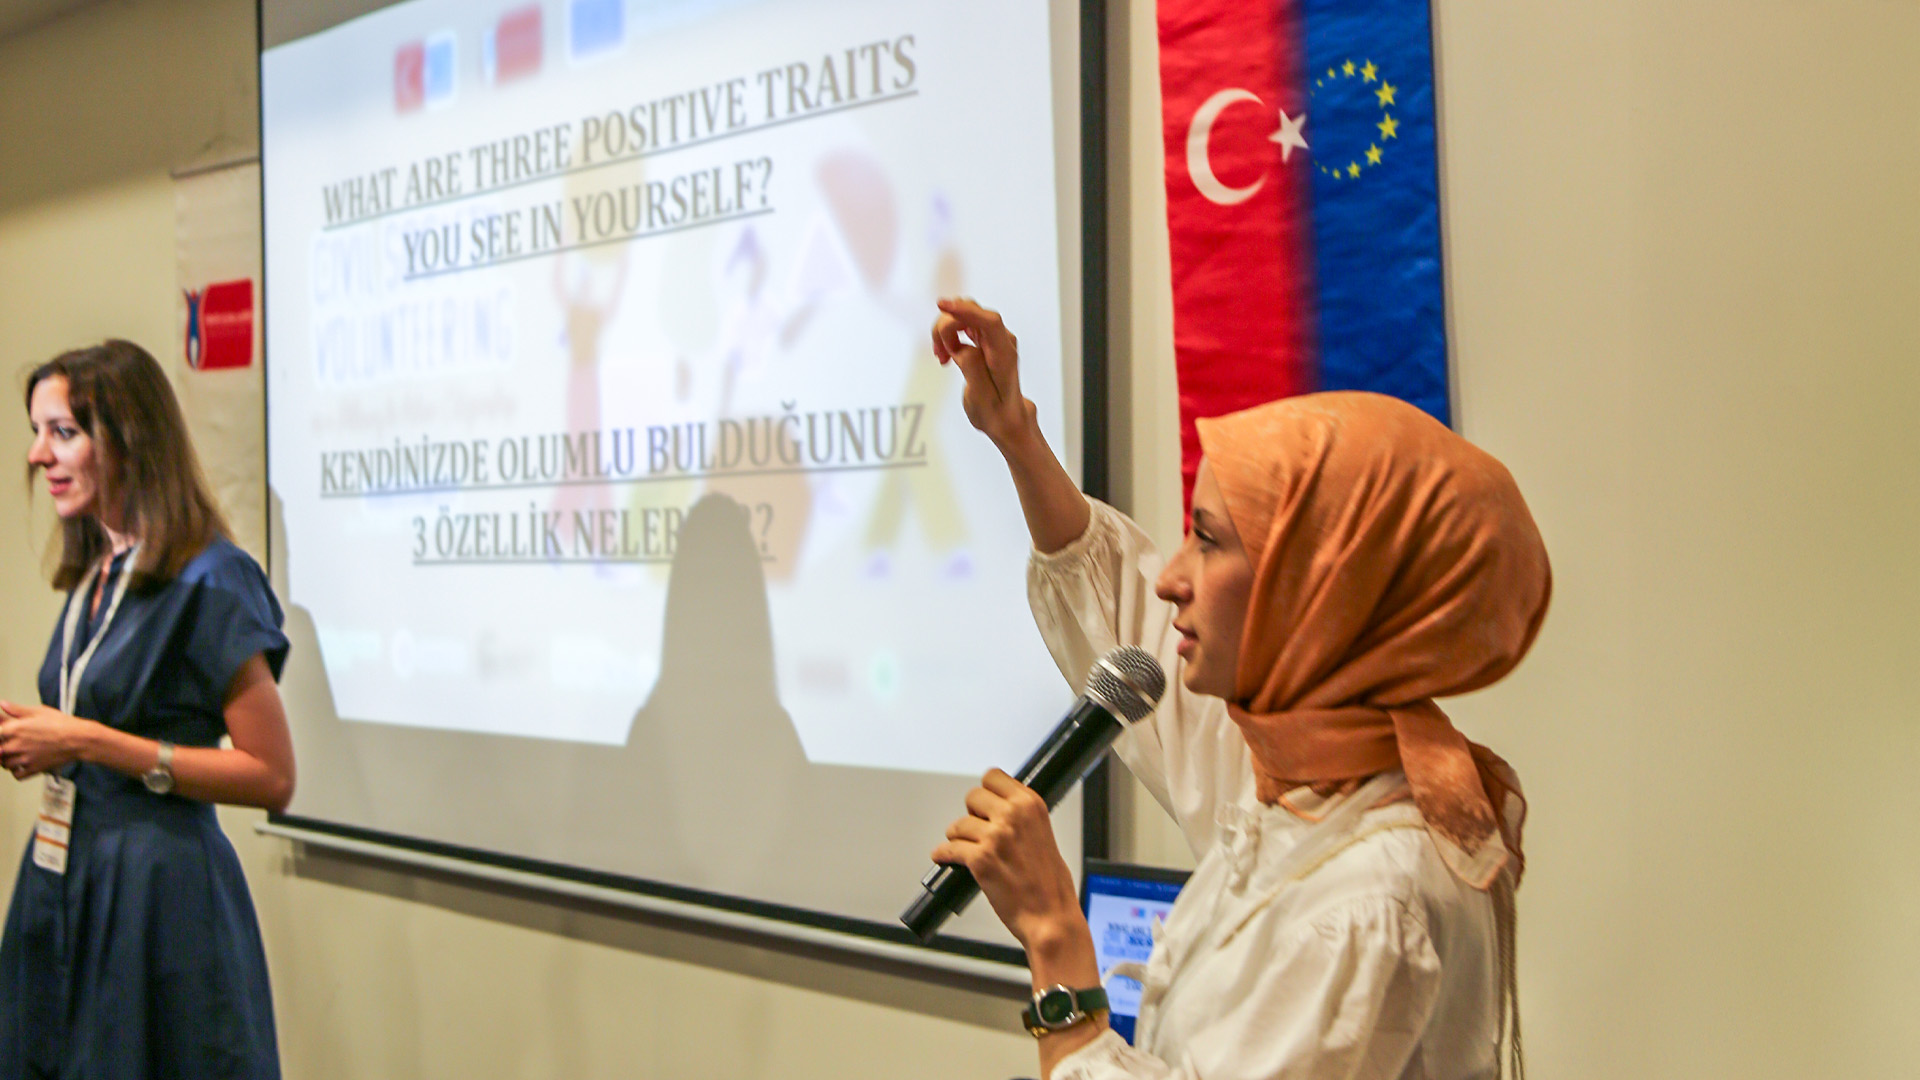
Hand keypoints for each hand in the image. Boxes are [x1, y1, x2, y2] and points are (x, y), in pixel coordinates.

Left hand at [0, 701, 95, 779]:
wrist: (78, 739)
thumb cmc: (60, 723)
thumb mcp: (39, 711)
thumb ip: (17, 710)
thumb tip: (3, 704)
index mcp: (14, 729)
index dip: (0, 733)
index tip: (4, 733)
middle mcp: (15, 745)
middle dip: (2, 747)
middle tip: (9, 743)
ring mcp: (23, 759)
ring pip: (4, 764)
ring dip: (6, 760)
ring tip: (15, 754)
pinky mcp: (33, 769)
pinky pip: (16, 775)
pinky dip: (16, 772)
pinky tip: (21, 765)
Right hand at [931, 298, 1037, 449]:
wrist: (1004, 417)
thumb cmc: (995, 410)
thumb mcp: (980, 393)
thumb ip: (970, 364)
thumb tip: (960, 346)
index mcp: (1004, 354)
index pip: (989, 322)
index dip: (965, 310)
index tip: (942, 306)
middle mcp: (1002, 341)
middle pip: (971, 313)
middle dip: (947, 326)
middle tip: (940, 353)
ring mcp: (994, 339)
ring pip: (964, 317)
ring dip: (945, 331)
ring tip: (942, 356)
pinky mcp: (985, 341)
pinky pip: (963, 326)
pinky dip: (949, 336)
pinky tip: (946, 353)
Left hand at [931, 769, 1084, 951]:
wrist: (1051, 918)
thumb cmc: (1052, 887)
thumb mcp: (1045, 837)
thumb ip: (1023, 819)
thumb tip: (1001, 811)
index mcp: (1031, 806)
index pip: (994, 777)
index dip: (986, 792)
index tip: (984, 803)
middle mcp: (1013, 816)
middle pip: (972, 796)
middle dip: (971, 814)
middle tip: (976, 829)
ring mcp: (995, 837)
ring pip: (958, 824)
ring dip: (958, 837)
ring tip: (965, 848)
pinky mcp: (980, 860)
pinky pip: (949, 849)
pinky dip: (944, 855)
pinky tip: (945, 857)